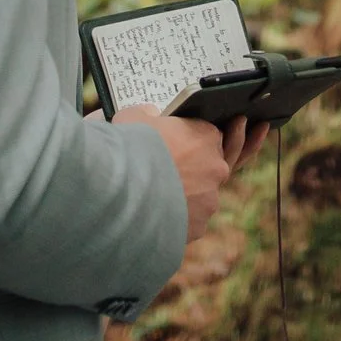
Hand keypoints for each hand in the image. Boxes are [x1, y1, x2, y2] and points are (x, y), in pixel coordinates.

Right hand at [119, 107, 252, 245]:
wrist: (124, 191)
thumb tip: (150, 115)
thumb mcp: (135, 117)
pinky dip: (177, 222)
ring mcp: (209, 200)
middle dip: (192, 172)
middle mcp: (216, 168)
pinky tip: (157, 219)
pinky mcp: (198, 227)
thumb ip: (148, 114)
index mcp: (206, 136)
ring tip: (157, 200)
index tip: (176, 147)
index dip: (190, 143)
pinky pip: (190, 223)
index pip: (208, 136)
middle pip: (209, 169)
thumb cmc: (131, 148)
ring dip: (185, 198)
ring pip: (201, 199)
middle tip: (167, 175)